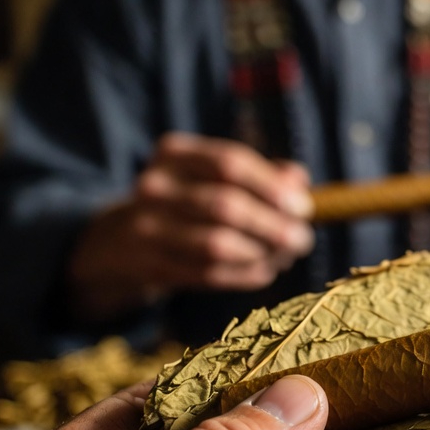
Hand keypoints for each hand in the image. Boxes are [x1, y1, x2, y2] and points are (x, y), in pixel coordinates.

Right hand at [69, 133, 315, 322]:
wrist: (127, 239)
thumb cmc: (192, 200)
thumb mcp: (220, 177)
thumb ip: (265, 174)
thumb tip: (299, 181)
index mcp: (174, 153)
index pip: (229, 163)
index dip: (272, 186)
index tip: (303, 207)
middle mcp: (154, 186)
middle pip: (225, 205)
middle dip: (272, 225)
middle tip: (302, 239)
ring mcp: (147, 228)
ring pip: (217, 244)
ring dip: (261, 253)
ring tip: (285, 256)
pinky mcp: (152, 266)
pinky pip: (209, 274)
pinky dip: (244, 275)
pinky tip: (264, 271)